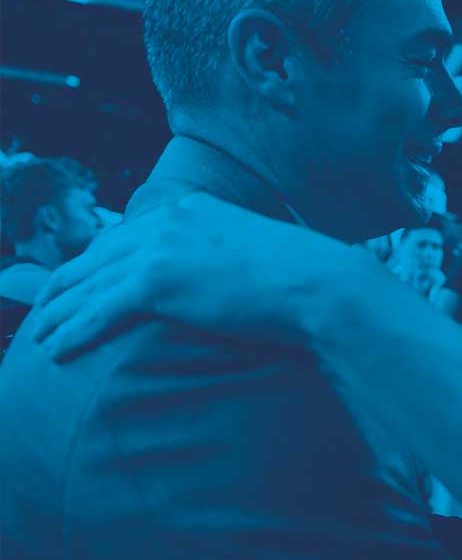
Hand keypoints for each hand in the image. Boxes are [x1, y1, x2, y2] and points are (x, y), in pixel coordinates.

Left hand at [23, 191, 371, 360]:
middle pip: (97, 254)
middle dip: (65, 283)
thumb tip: (234, 281)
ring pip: (88, 283)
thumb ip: (232, 259)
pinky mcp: (156, 283)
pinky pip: (99, 311)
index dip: (98, 261)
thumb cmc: (312, 282)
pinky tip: (56, 349)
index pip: (129, 234)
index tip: (81, 279)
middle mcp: (168, 221)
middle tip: (42, 305)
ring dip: (57, 311)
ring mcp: (159, 249)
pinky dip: (72, 330)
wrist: (324, 287)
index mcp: (193, 210)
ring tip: (38, 333)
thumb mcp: (263, 256)